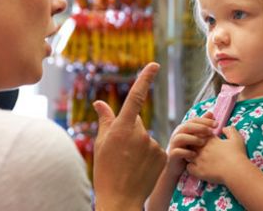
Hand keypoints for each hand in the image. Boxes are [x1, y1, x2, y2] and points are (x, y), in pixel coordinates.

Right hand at [92, 62, 165, 210]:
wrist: (121, 199)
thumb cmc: (105, 171)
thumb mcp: (101, 144)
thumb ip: (105, 121)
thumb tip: (99, 102)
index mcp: (122, 128)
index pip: (135, 97)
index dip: (145, 79)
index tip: (154, 65)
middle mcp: (140, 133)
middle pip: (135, 122)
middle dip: (128, 131)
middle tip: (120, 152)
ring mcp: (153, 145)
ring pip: (145, 138)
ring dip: (138, 146)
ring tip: (129, 164)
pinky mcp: (163, 155)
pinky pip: (155, 149)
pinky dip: (148, 156)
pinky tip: (140, 169)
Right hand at [166, 111, 215, 177]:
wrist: (177, 166)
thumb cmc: (189, 149)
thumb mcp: (196, 136)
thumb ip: (202, 125)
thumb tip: (211, 113)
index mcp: (184, 128)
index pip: (194, 120)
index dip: (205, 120)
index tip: (217, 124)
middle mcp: (177, 134)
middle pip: (187, 126)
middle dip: (200, 128)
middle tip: (211, 131)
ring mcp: (174, 144)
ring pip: (181, 137)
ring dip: (193, 139)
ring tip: (203, 142)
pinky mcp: (172, 155)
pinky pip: (177, 151)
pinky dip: (186, 152)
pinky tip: (195, 155)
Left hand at [186, 126, 247, 184]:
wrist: (236, 170)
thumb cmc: (237, 154)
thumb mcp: (237, 138)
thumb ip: (230, 130)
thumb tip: (224, 128)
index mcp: (210, 140)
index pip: (200, 134)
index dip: (201, 137)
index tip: (205, 141)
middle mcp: (202, 148)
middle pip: (192, 143)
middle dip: (194, 145)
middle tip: (200, 149)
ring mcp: (199, 160)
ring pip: (188, 155)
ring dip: (191, 156)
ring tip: (196, 158)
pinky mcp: (198, 171)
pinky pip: (188, 167)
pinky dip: (191, 167)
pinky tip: (196, 168)